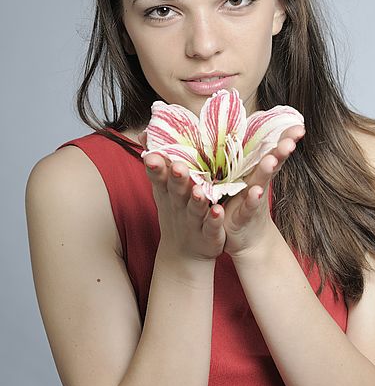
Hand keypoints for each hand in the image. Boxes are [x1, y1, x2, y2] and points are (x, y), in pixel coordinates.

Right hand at [138, 132, 226, 261]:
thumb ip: (158, 163)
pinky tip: (218, 211)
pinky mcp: (209, 235)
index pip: (160, 177)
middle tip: (177, 166)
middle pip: (177, 191)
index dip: (156, 167)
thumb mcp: (164, 189)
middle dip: (177, 179)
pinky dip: (214, 220)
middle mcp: (179, 205)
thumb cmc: (176, 210)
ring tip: (198, 190)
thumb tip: (145, 132)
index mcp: (169, 192)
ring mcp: (194, 221)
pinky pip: (211, 227)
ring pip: (195, 209)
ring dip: (196, 200)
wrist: (184, 253)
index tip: (151, 155)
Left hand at [221, 125, 304, 258]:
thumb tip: (253, 125)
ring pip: (260, 183)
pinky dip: (251, 200)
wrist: (247, 238)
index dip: (287, 140)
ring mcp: (252, 200)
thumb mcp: (248, 177)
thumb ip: (250, 155)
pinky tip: (254, 192)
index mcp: (258, 171)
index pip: (274, 152)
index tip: (300, 127)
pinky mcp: (242, 217)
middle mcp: (259, 183)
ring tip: (271, 160)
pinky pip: (246, 208)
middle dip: (280, 152)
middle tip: (290, 141)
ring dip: (266, 171)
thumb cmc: (246, 201)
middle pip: (271, 165)